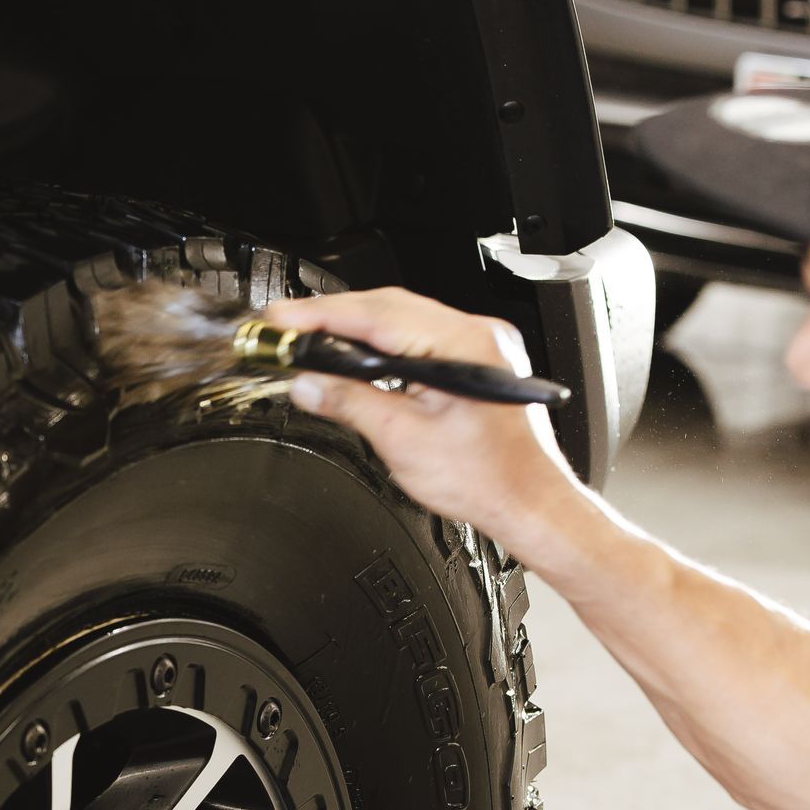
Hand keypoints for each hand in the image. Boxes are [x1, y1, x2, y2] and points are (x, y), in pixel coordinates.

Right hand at [271, 288, 580, 557]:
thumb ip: (348, 403)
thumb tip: (308, 383)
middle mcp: (476, 334)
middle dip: (333, 317)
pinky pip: (421, 336)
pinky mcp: (476, 360)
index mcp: (461, 345)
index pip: (375, 315)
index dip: (321, 315)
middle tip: (286, 331)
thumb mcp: (401, 440)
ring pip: (403, 318)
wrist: (526, 501)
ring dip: (356, 328)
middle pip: (388, 307)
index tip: (282, 319)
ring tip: (313, 342)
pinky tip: (360, 355)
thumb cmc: (486, 479)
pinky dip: (383, 343)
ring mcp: (479, 345)